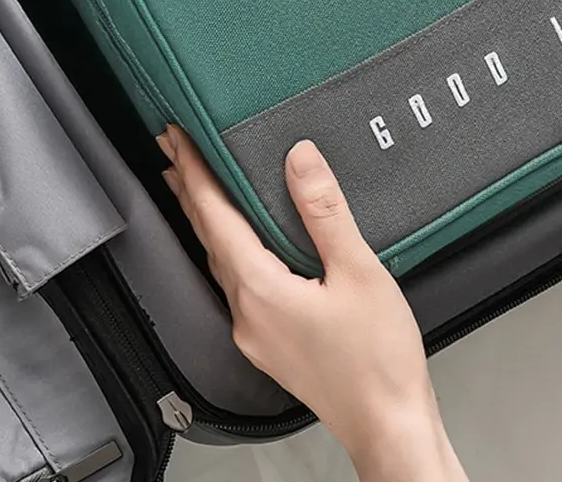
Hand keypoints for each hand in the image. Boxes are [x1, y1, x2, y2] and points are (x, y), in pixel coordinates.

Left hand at [157, 128, 467, 481]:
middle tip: (173, 150)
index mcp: (261, 290)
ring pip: (219, 262)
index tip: (177, 139)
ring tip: (194, 188)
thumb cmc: (378, 359)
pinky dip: (227, 249)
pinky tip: (238, 243)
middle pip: (207, 239)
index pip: (215, 218)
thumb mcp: (359, 272)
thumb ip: (325, 211)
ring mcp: (255, 331)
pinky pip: (236, 283)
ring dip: (205, 220)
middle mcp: (246, 313)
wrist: (388, 423)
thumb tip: (300, 159)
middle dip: (188, 191)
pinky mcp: (270, 342)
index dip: (194, 174)